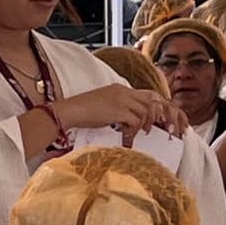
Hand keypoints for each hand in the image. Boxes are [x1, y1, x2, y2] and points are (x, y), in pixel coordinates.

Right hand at [60, 83, 182, 137]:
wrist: (70, 111)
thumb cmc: (83, 112)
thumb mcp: (104, 104)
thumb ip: (119, 107)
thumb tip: (129, 120)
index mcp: (120, 88)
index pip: (147, 94)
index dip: (154, 107)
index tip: (155, 120)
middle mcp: (123, 91)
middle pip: (151, 100)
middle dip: (155, 116)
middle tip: (150, 128)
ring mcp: (122, 100)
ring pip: (145, 111)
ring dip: (142, 125)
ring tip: (133, 133)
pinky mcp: (118, 110)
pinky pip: (136, 120)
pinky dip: (133, 130)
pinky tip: (125, 135)